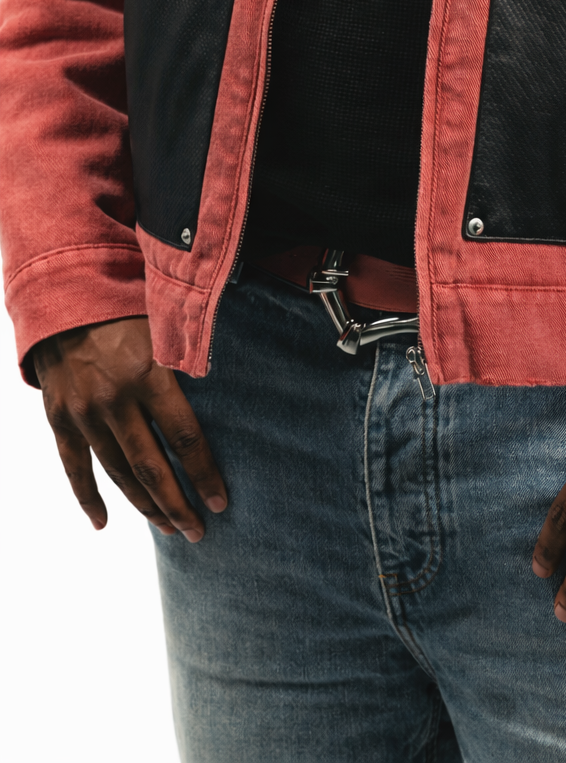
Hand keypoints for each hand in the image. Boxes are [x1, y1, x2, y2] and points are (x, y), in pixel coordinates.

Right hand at [32, 316, 225, 540]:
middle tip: (198, 532)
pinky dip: (88, 497)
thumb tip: (240, 385)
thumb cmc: (127, 309)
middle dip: (177, 504)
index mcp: (148, 374)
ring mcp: (84, 413)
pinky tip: (104, 523)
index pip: (184, 437)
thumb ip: (191, 357)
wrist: (64, 297)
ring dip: (144, 505)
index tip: (220, 502)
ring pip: (118, 472)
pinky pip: (75, 467)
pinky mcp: (60, 419)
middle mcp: (114, 399)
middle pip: (151, 466)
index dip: (203, 474)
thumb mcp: (164, 326)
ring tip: (168, 527)